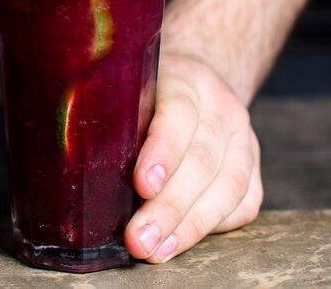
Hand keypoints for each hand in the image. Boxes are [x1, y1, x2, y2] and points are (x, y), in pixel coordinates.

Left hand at [124, 54, 262, 262]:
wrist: (200, 80)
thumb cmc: (152, 89)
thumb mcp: (132, 83)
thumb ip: (115, 111)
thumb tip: (78, 159)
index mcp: (186, 80)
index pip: (180, 114)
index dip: (163, 151)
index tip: (141, 185)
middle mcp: (221, 107)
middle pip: (202, 160)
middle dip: (170, 206)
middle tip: (138, 238)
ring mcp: (243, 137)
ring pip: (228, 186)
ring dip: (190, 226)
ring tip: (156, 250)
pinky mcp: (252, 165)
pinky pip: (243, 202)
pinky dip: (214, 226)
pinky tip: (181, 241)